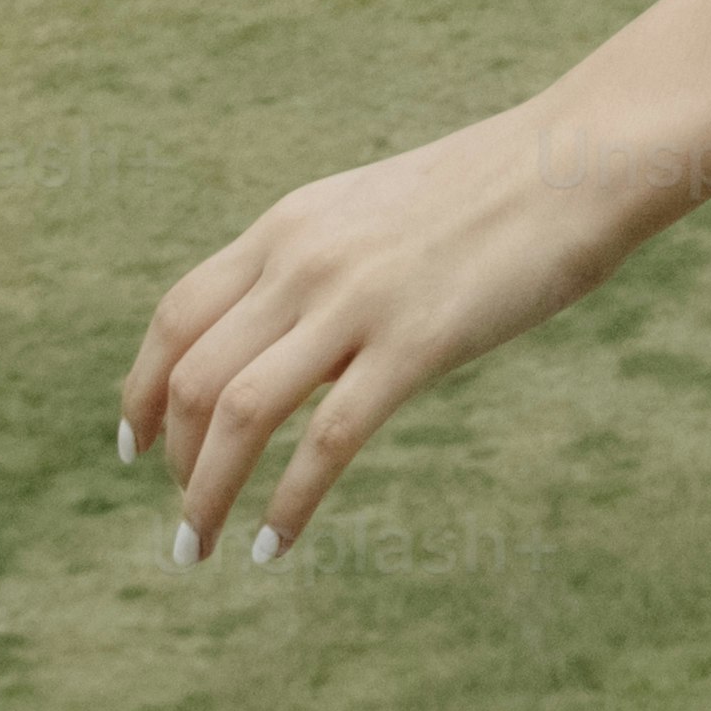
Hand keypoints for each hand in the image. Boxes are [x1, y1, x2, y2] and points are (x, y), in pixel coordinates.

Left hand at [119, 106, 648, 569]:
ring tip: (201, 547)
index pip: (178, 317)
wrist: (577, 163)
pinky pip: (327, 441)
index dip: (141, 390)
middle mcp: (304, 259)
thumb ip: (321, 268)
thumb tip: (288, 341)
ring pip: (241, 412)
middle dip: (173, 460)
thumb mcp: (375, 214)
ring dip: (207, 493)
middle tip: (182, 519)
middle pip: (194, 375)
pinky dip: (289, 504)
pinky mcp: (416, 343)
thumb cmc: (490, 192)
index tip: (134, 447)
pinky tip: (275, 544)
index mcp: (289, 226)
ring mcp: (357, 300)